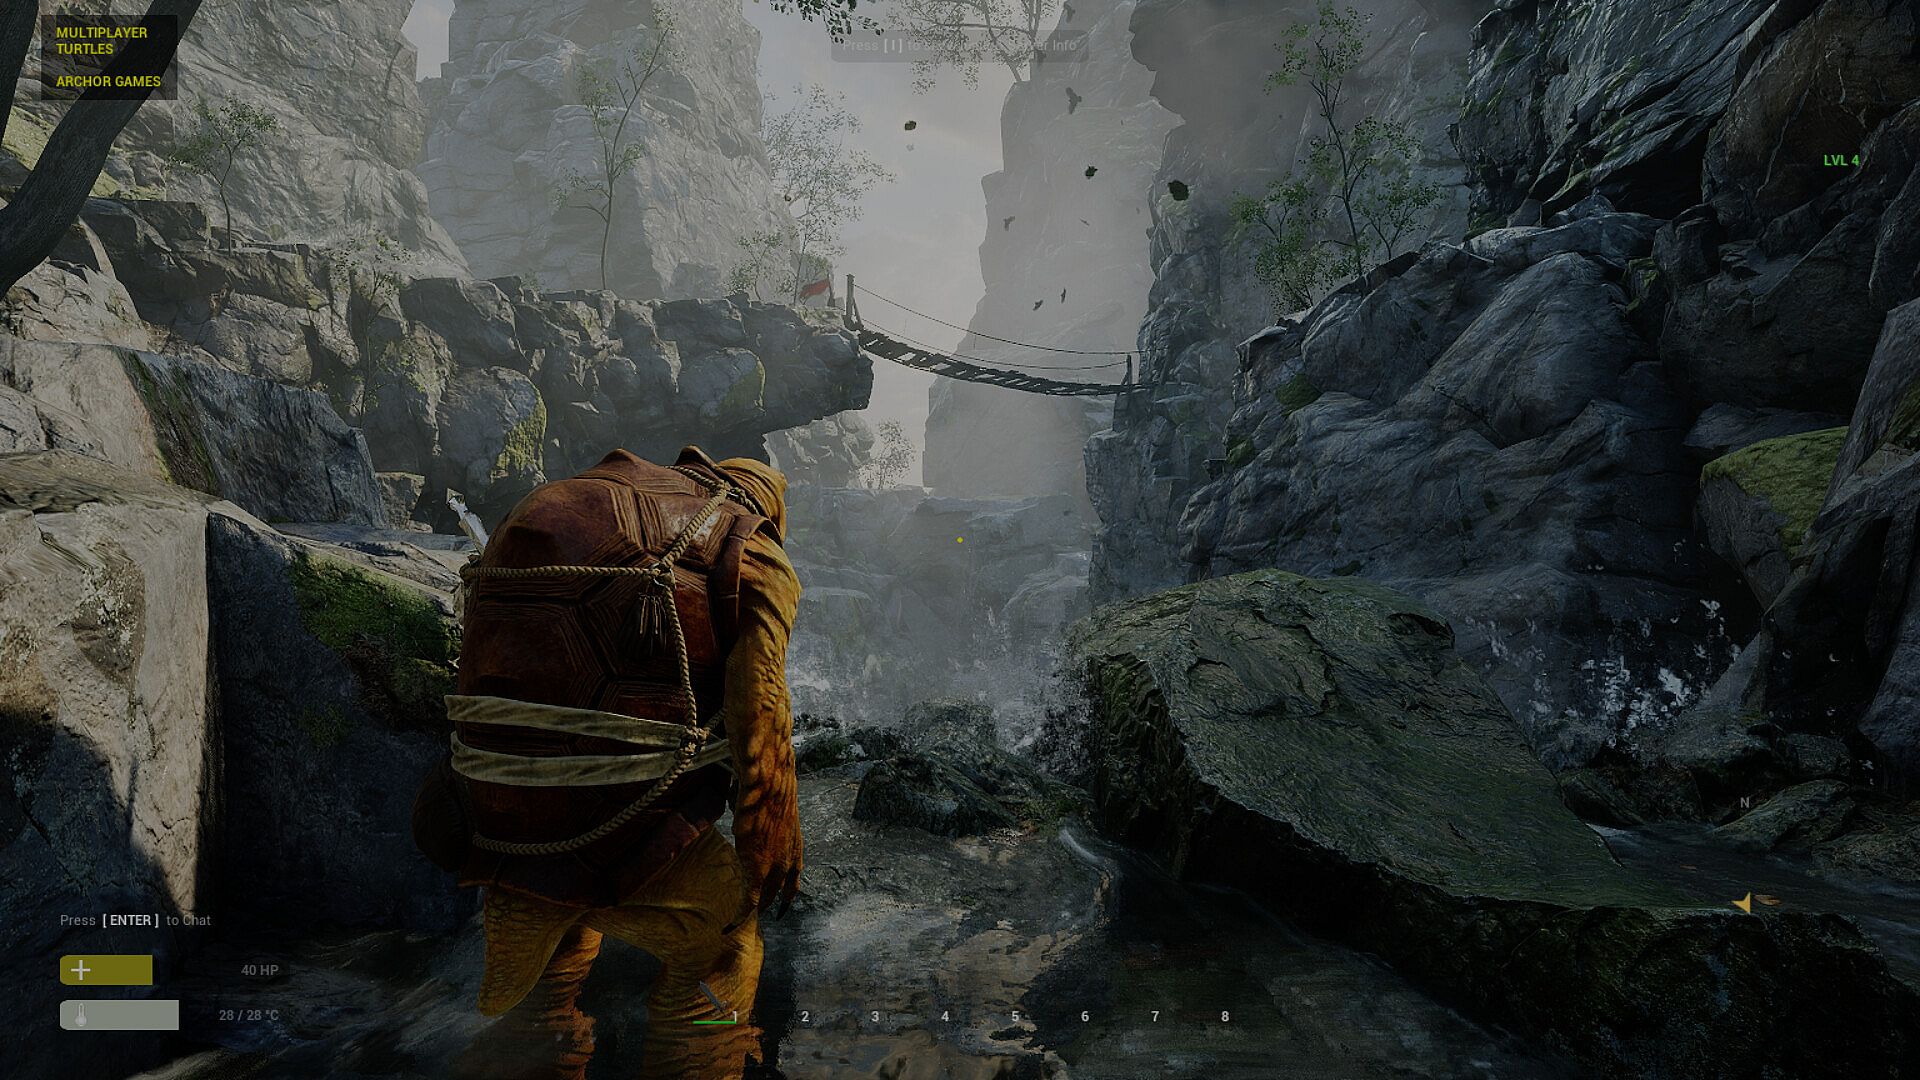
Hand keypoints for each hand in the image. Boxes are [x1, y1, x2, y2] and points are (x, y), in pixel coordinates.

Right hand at [732, 782, 801, 916]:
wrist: (771, 784)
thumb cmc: (768, 787)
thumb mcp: (770, 809)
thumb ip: (761, 820)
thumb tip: (743, 815)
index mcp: (795, 846)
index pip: (794, 879)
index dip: (786, 894)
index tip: (782, 905)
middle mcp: (790, 860)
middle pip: (778, 893)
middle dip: (766, 904)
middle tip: (752, 912)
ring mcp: (776, 867)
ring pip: (764, 899)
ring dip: (751, 911)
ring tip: (738, 920)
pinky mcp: (757, 871)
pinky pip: (748, 902)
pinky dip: (739, 917)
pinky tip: (729, 926)